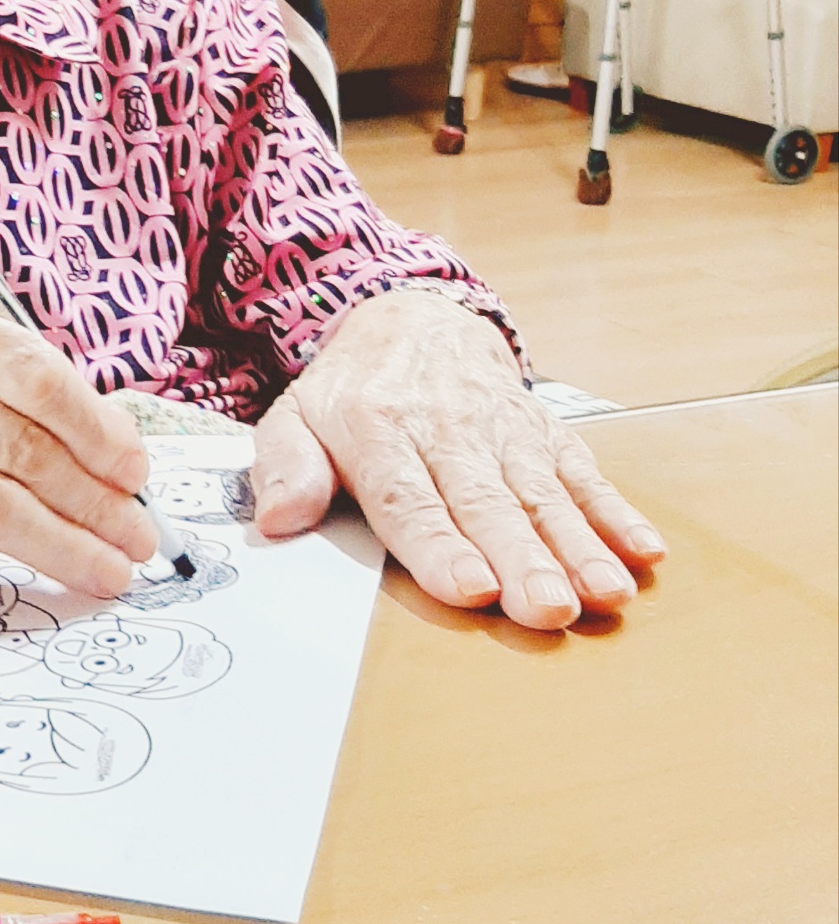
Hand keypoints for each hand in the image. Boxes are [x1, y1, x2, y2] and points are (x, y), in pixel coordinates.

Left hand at [251, 291, 665, 629]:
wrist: (412, 315)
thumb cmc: (352, 390)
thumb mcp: (296, 416)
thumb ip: (285, 466)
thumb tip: (279, 517)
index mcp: (376, 431)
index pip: (410, 497)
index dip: (441, 544)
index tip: (471, 587)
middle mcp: (446, 429)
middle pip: (486, 502)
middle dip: (522, 558)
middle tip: (549, 608)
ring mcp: (501, 428)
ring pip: (541, 492)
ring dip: (578, 545)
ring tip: (605, 593)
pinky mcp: (543, 429)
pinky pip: (583, 470)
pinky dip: (616, 510)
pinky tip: (644, 550)